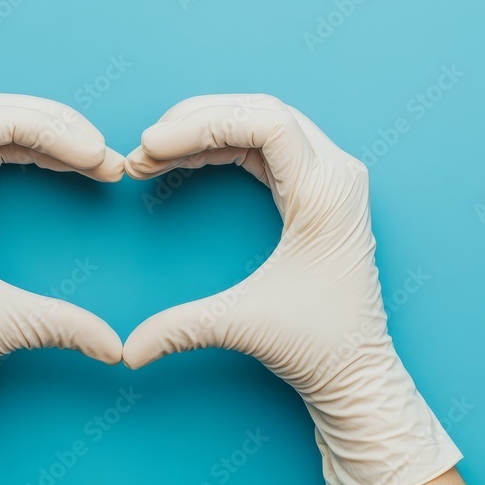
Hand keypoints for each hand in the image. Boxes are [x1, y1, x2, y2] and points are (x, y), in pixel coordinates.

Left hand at [0, 92, 123, 484]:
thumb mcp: (2, 328)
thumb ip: (64, 326)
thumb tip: (119, 348)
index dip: (41, 125)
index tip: (91, 154)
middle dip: (50, 124)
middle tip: (102, 155)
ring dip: (39, 132)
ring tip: (90, 158)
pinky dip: (23, 147)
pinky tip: (60, 163)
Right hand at [123, 94, 460, 484]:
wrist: (358, 371)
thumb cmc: (318, 346)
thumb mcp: (243, 327)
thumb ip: (180, 329)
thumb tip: (126, 352)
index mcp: (326, 196)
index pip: (265, 123)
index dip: (202, 124)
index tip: (150, 146)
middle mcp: (335, 175)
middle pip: (259, 112)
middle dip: (195, 122)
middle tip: (144, 149)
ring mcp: (330, 179)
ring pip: (262, 124)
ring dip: (206, 131)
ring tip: (153, 154)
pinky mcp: (318, 191)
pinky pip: (267, 146)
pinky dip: (222, 147)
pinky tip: (185, 160)